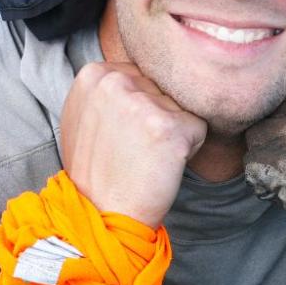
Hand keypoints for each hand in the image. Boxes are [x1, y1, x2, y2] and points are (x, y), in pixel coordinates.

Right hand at [59, 62, 207, 226]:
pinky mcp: (168, 127)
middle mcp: (115, 81)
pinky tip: (162, 164)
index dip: (141, 106)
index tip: (122, 133)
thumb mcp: (86, 117)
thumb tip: (140, 70)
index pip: (143, 76)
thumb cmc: (98, 170)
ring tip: (146, 156)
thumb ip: (108, 89)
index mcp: (94, 74)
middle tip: (135, 148)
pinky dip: (189, 149)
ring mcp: (142, 102)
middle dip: (159, 116)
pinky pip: (199, 127)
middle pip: (164, 88)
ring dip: (174, 132)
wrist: (103, 214)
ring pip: (182, 106)